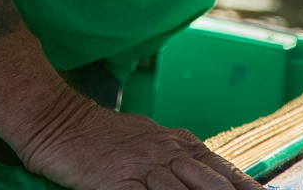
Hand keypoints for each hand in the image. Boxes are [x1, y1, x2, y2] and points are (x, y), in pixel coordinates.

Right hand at [20, 96, 262, 189]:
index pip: (221, 168)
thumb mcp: (148, 142)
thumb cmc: (102, 137)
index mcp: (176, 141)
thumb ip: (178, 159)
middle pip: (209, 183)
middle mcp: (165, 151)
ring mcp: (142, 165)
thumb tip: (210, 178)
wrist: (57, 120)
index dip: (245, 187)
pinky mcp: (116, 180)